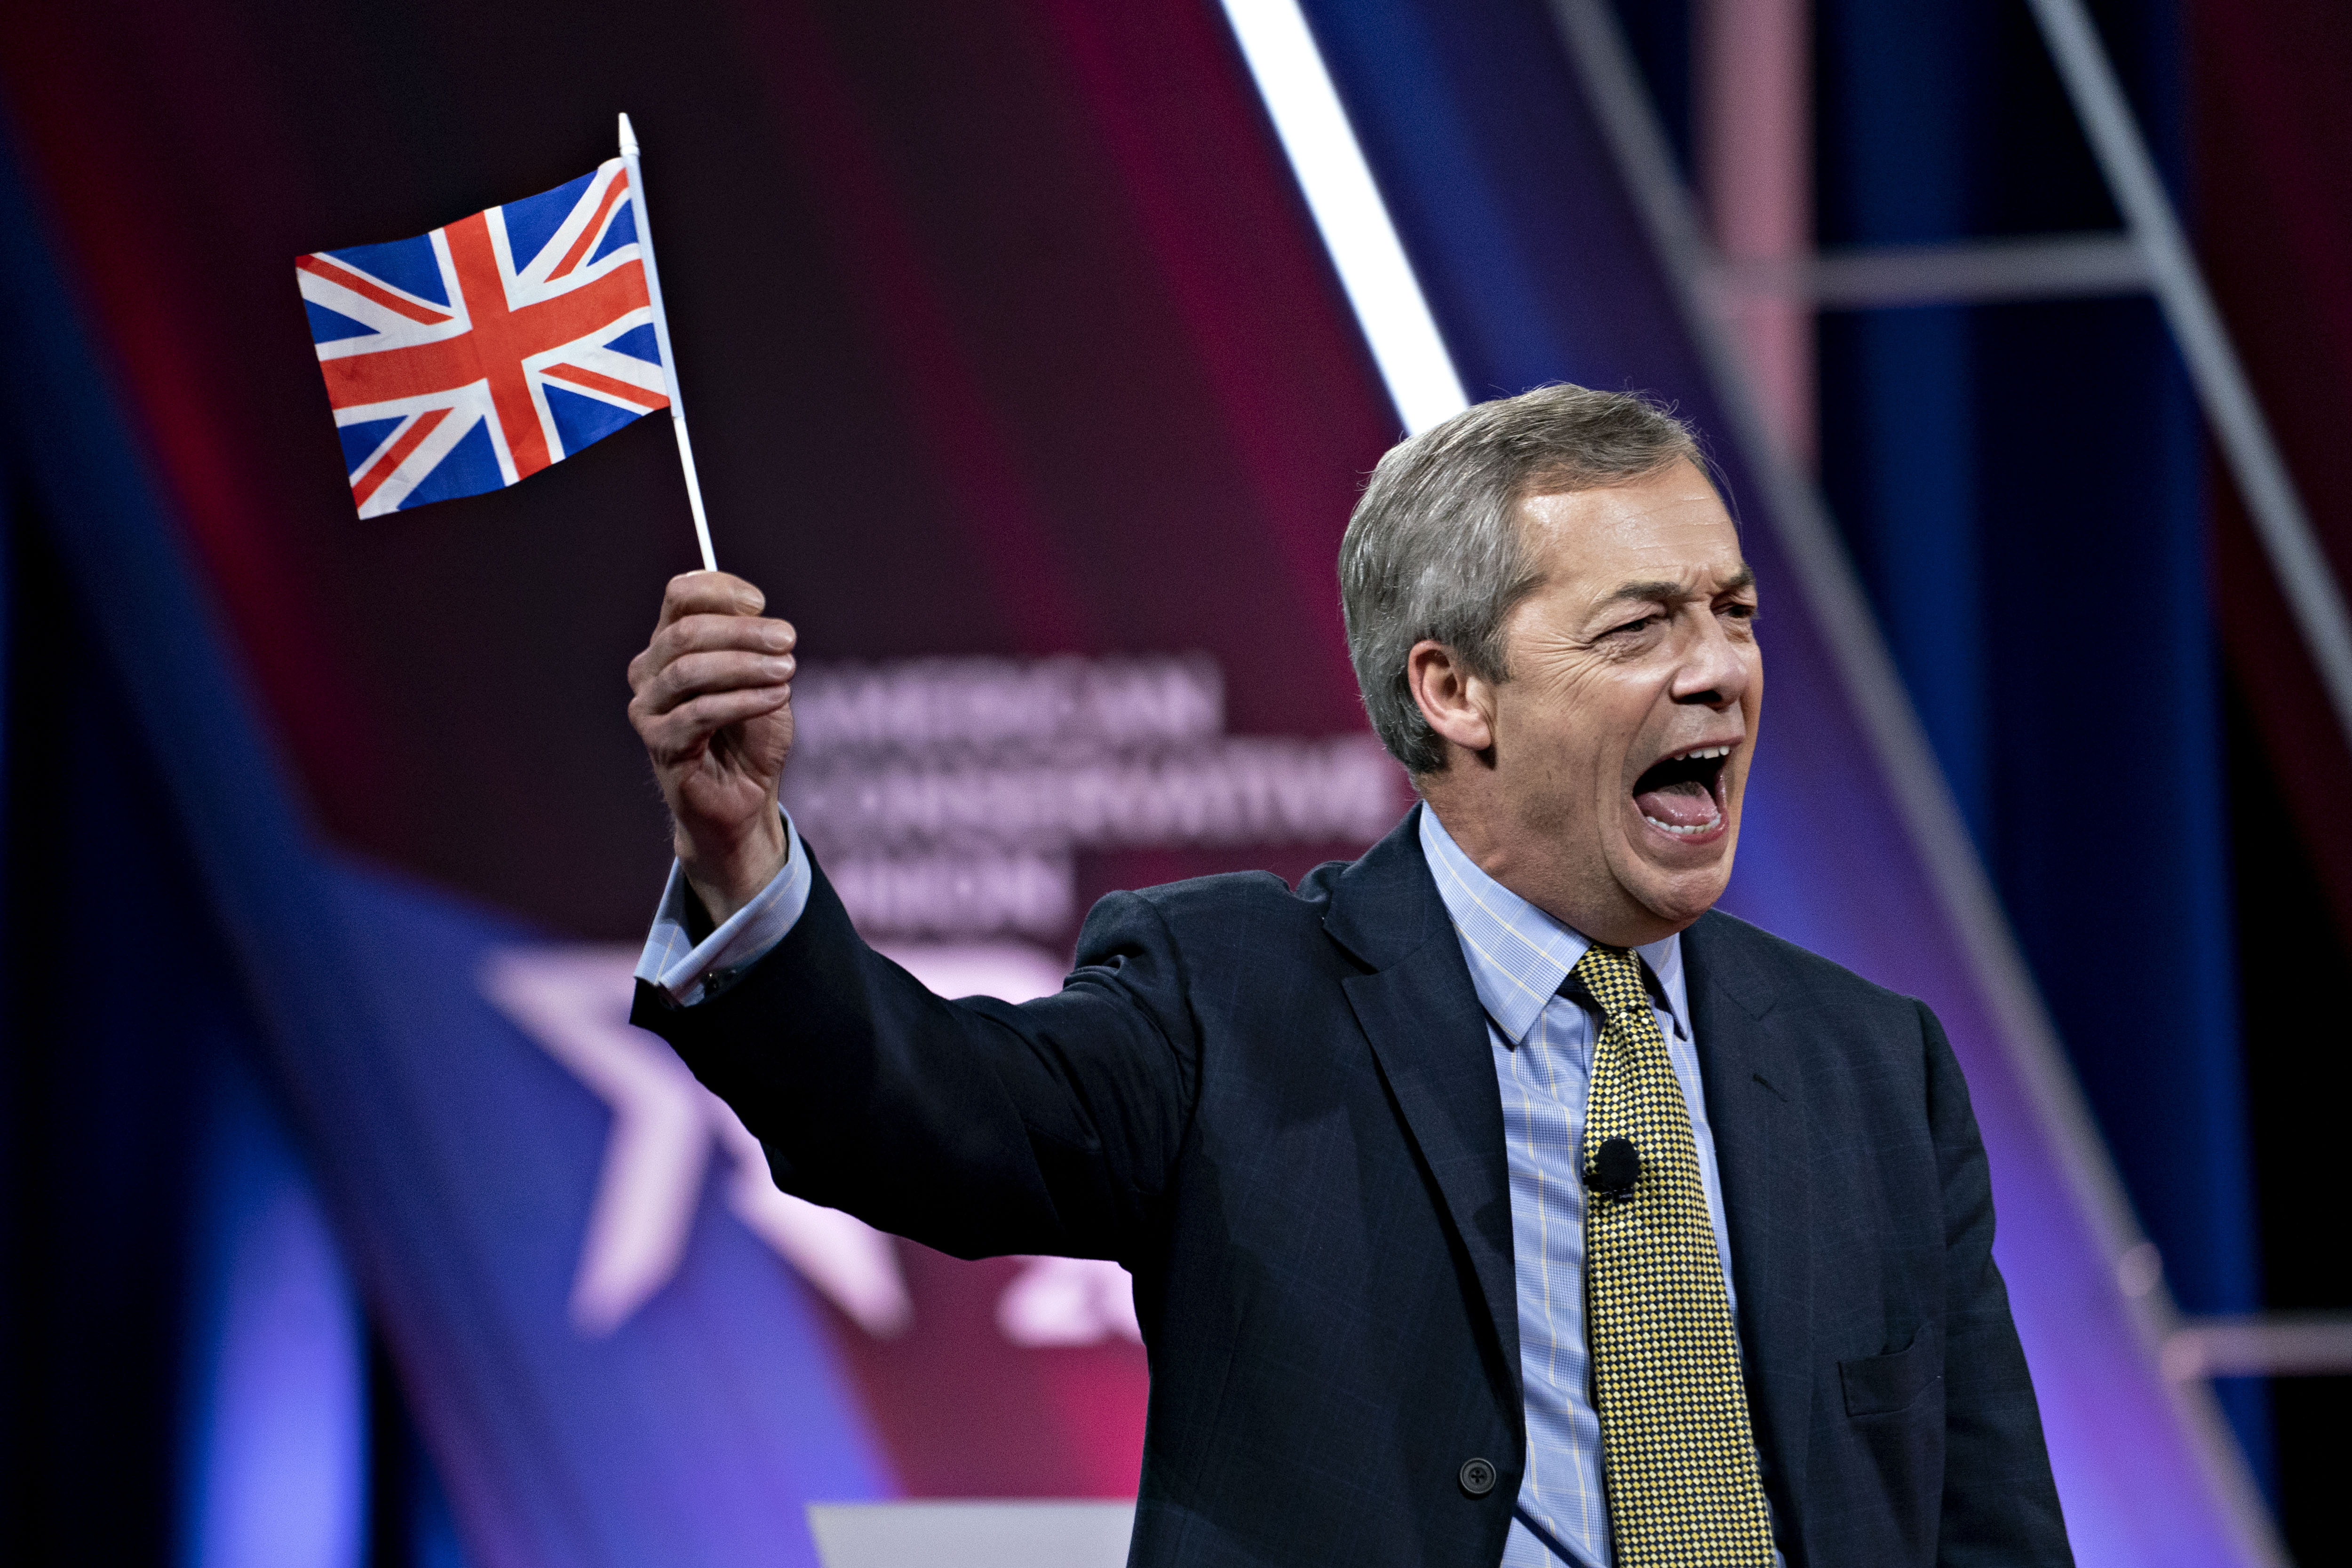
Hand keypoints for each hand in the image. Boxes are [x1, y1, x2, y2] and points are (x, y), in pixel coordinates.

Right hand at [627, 571, 795, 922]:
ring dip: (745, 666)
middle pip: (686, 630)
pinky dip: (742, 701)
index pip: (680, 596)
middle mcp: (650, 671)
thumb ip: (752, 641)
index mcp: (671, 643)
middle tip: (789, 640)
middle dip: (744, 632)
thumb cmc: (752, 734)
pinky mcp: (659, 743)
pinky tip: (775, 699)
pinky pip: (699, 712)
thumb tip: (750, 608)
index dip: (719, 589)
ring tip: (788, 673)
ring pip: (689, 669)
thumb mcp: (762, 676)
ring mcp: (648, 708)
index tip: (761, 602)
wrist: (746, 797)